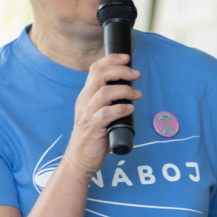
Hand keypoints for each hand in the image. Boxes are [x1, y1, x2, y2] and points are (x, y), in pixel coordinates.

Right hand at [61, 53, 139, 180]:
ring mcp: (88, 114)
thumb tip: (130, 91)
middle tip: (136, 74)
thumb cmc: (93, 137)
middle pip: (100, 75)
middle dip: (121, 71)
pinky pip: (106, 113)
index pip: (95, 69)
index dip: (111, 59)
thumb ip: (109, 101)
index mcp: (86, 96)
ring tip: (137, 95)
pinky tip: (130, 109)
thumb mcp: (98, 113)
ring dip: (125, 90)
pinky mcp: (93, 128)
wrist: (79, 159)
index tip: (127, 58)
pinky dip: (120, 109)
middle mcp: (85, 101)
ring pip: (104, 92)